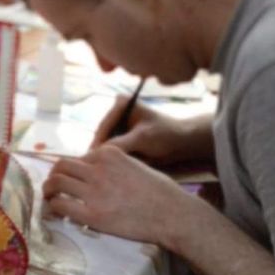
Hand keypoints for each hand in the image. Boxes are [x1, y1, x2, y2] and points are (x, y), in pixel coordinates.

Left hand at [43, 145, 192, 245]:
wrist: (173, 214)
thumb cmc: (160, 191)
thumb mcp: (134, 164)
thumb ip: (112, 165)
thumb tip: (93, 171)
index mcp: (108, 154)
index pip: (78, 157)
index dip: (72, 169)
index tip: (71, 178)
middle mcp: (97, 168)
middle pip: (61, 166)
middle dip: (54, 175)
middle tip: (53, 186)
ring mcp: (94, 191)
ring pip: (56, 182)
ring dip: (49, 189)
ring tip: (49, 197)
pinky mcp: (93, 214)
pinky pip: (61, 205)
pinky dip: (54, 206)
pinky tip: (57, 211)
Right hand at [92, 97, 211, 164]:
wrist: (183, 143)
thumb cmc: (165, 134)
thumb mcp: (142, 138)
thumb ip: (119, 143)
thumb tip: (96, 153)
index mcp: (121, 103)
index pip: (103, 127)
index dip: (97, 144)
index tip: (92, 162)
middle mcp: (117, 111)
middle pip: (102, 135)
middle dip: (102, 151)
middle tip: (96, 169)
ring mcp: (120, 124)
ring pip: (107, 144)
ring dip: (108, 156)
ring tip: (104, 171)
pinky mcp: (123, 136)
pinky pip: (114, 148)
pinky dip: (115, 157)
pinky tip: (114, 168)